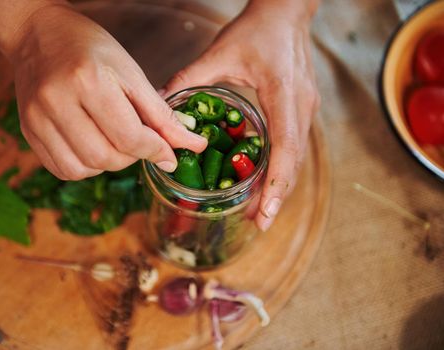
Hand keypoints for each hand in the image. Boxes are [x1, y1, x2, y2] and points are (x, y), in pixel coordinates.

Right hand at [10, 4, 206, 179]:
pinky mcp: (27, 131)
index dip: (156, 150)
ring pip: (83, 169)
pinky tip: (93, 146)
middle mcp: (56, 102)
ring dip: (108, 164)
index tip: (168, 154)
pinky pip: (63, 169)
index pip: (129, 137)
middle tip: (138, 142)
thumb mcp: (132, 74)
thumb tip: (192, 146)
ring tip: (113, 141)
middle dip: (132, 158)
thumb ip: (161, 115)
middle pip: (105, 157)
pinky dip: (86, 166)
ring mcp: (37, 119)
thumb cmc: (90, 49)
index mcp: (88, 81)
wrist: (39, 35)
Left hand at [162, 0, 319, 230]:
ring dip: (281, 184)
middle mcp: (301, 106)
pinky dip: (281, 166)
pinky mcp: (303, 108)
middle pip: (294, 161)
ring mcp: (307, 108)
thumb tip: (159, 103)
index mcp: (283, 94)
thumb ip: (188, 79)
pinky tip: (264, 179)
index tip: (265, 213)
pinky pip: (294, 144)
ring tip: (261, 210)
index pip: (286, 147)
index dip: (277, 184)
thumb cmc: (256, 29)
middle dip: (278, 194)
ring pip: (297, 157)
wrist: (287, 12)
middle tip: (258, 222)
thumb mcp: (219, 53)